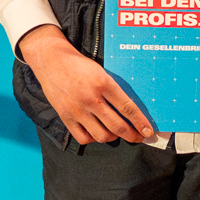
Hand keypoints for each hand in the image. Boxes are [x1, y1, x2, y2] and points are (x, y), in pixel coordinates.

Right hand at [19, 25, 154, 143]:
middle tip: (137, 138)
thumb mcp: (101, 72)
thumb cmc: (79, 65)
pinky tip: (96, 132)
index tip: (148, 132)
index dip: (140, 122)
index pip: (127, 108)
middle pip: (117, 126)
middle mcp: (91, 98)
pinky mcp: (65, 116)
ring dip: (112, 137)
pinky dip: (93, 138)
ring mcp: (77, 109)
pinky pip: (83, 137)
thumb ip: (113, 90)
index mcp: (103, 83)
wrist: (51, 60)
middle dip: (131, 135)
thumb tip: (129, 110)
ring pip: (101, 135)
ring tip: (115, 133)